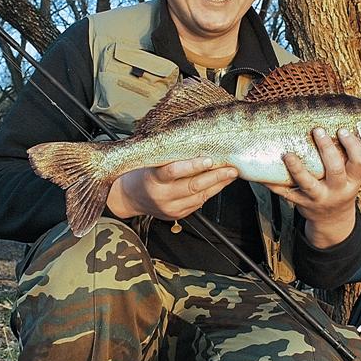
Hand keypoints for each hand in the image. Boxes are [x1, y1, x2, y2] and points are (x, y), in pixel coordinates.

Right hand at [106, 157, 238, 221]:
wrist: (130, 198)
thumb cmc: (143, 174)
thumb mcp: (150, 162)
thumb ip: (170, 158)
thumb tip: (199, 145)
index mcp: (153, 179)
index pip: (173, 171)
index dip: (192, 166)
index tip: (208, 159)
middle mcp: (162, 195)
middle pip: (193, 186)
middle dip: (215, 176)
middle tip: (231, 168)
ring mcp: (171, 208)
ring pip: (200, 196)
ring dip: (218, 184)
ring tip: (231, 174)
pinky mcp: (177, 215)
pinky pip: (199, 203)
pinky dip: (211, 192)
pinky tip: (220, 183)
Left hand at [265, 128, 360, 248]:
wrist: (332, 220)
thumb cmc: (340, 188)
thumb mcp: (350, 178)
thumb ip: (345, 158)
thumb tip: (335, 121)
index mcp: (352, 181)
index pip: (359, 163)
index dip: (353, 146)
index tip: (342, 130)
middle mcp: (337, 190)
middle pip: (335, 170)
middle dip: (326, 149)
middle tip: (317, 130)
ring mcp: (318, 198)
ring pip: (308, 183)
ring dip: (297, 168)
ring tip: (288, 154)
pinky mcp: (300, 202)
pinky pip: (284, 192)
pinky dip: (273, 183)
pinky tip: (262, 173)